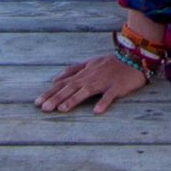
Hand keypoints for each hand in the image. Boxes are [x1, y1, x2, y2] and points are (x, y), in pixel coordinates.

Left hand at [37, 54, 153, 114]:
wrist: (133, 58)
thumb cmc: (110, 63)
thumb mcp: (89, 63)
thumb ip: (72, 70)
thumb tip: (54, 79)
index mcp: (83, 73)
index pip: (63, 84)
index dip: (50, 92)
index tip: (38, 102)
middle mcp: (90, 77)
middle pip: (70, 88)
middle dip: (56, 98)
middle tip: (44, 108)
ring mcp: (103, 82)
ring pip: (86, 91)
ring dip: (73, 100)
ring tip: (62, 109)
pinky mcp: (116, 87)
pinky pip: (109, 96)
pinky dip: (103, 103)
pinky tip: (96, 111)